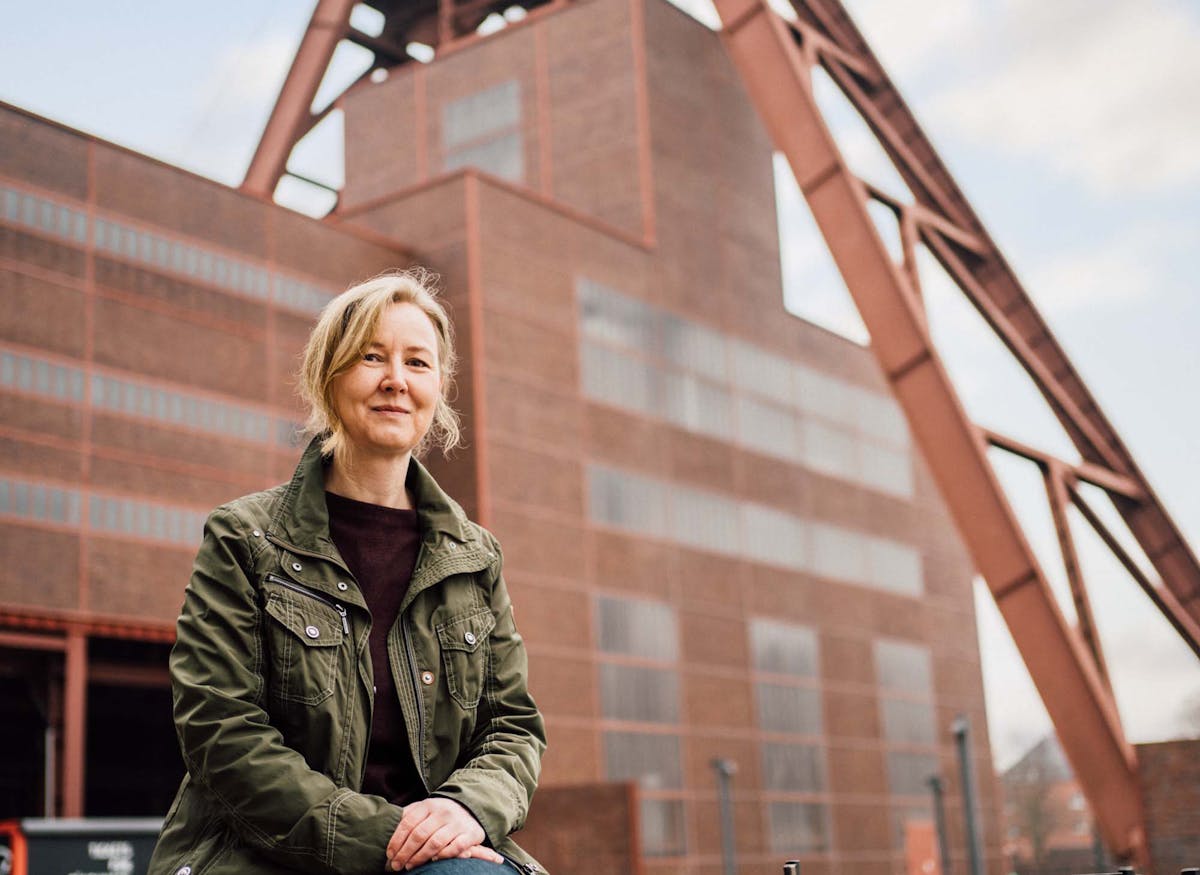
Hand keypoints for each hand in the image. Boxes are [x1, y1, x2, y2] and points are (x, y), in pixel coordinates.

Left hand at [385, 797, 502, 870]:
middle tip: (396, 865)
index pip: (408, 823)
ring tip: (410, 866)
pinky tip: (433, 860)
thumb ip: (407, 817)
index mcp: (428, 805)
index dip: (396, 840)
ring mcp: (458, 822)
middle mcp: (443, 812)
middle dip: (405, 853)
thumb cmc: (438, 814)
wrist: (469, 808)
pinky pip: (456, 847)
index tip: (389, 854)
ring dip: (420, 857)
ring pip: (435, 842)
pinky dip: (444, 855)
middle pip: (419, 835)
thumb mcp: (423, 809)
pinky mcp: (471, 833)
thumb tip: (386, 829)